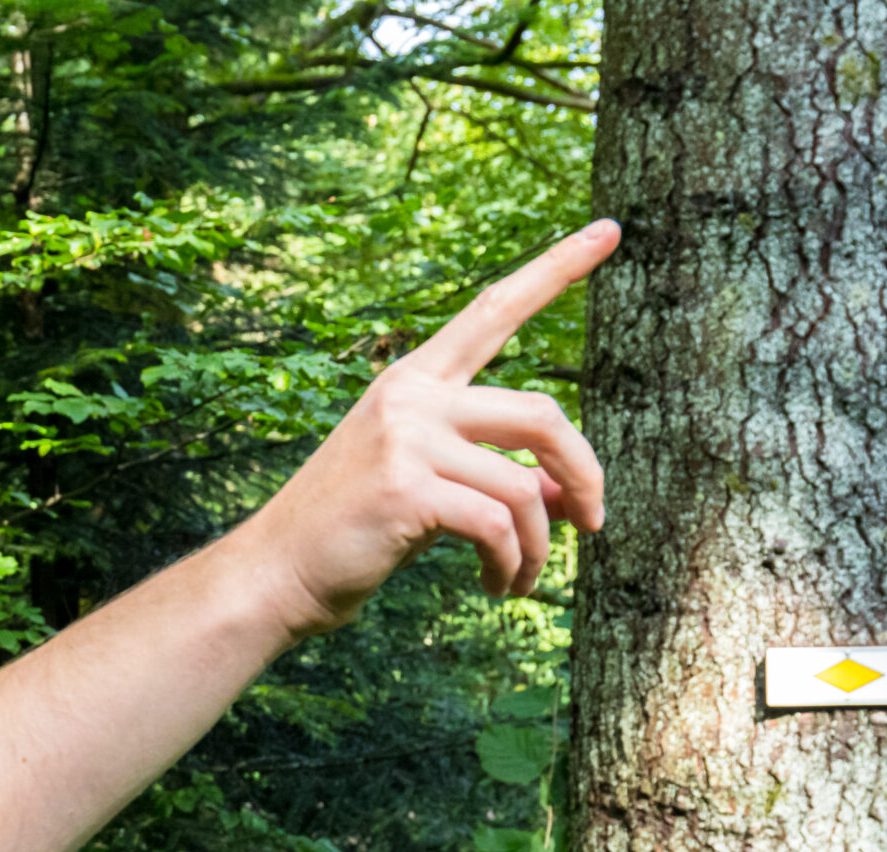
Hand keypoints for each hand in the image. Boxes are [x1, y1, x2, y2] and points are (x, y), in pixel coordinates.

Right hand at [249, 220, 617, 637]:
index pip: (492, 311)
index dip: (556, 270)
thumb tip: (564, 489)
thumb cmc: (351, 534)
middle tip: (594, 524)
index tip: (610, 230)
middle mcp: (410, 397)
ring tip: (520, 579)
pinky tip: (495, 587)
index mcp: (412, 383)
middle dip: (583, 473)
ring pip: (525, 487)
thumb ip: (487, 470)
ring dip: (538, 545)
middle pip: (542, 414)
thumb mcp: (425, 486)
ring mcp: (406, 440)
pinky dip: (510, 565)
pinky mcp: (406, 489)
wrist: (275, 574)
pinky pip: (497, 526)